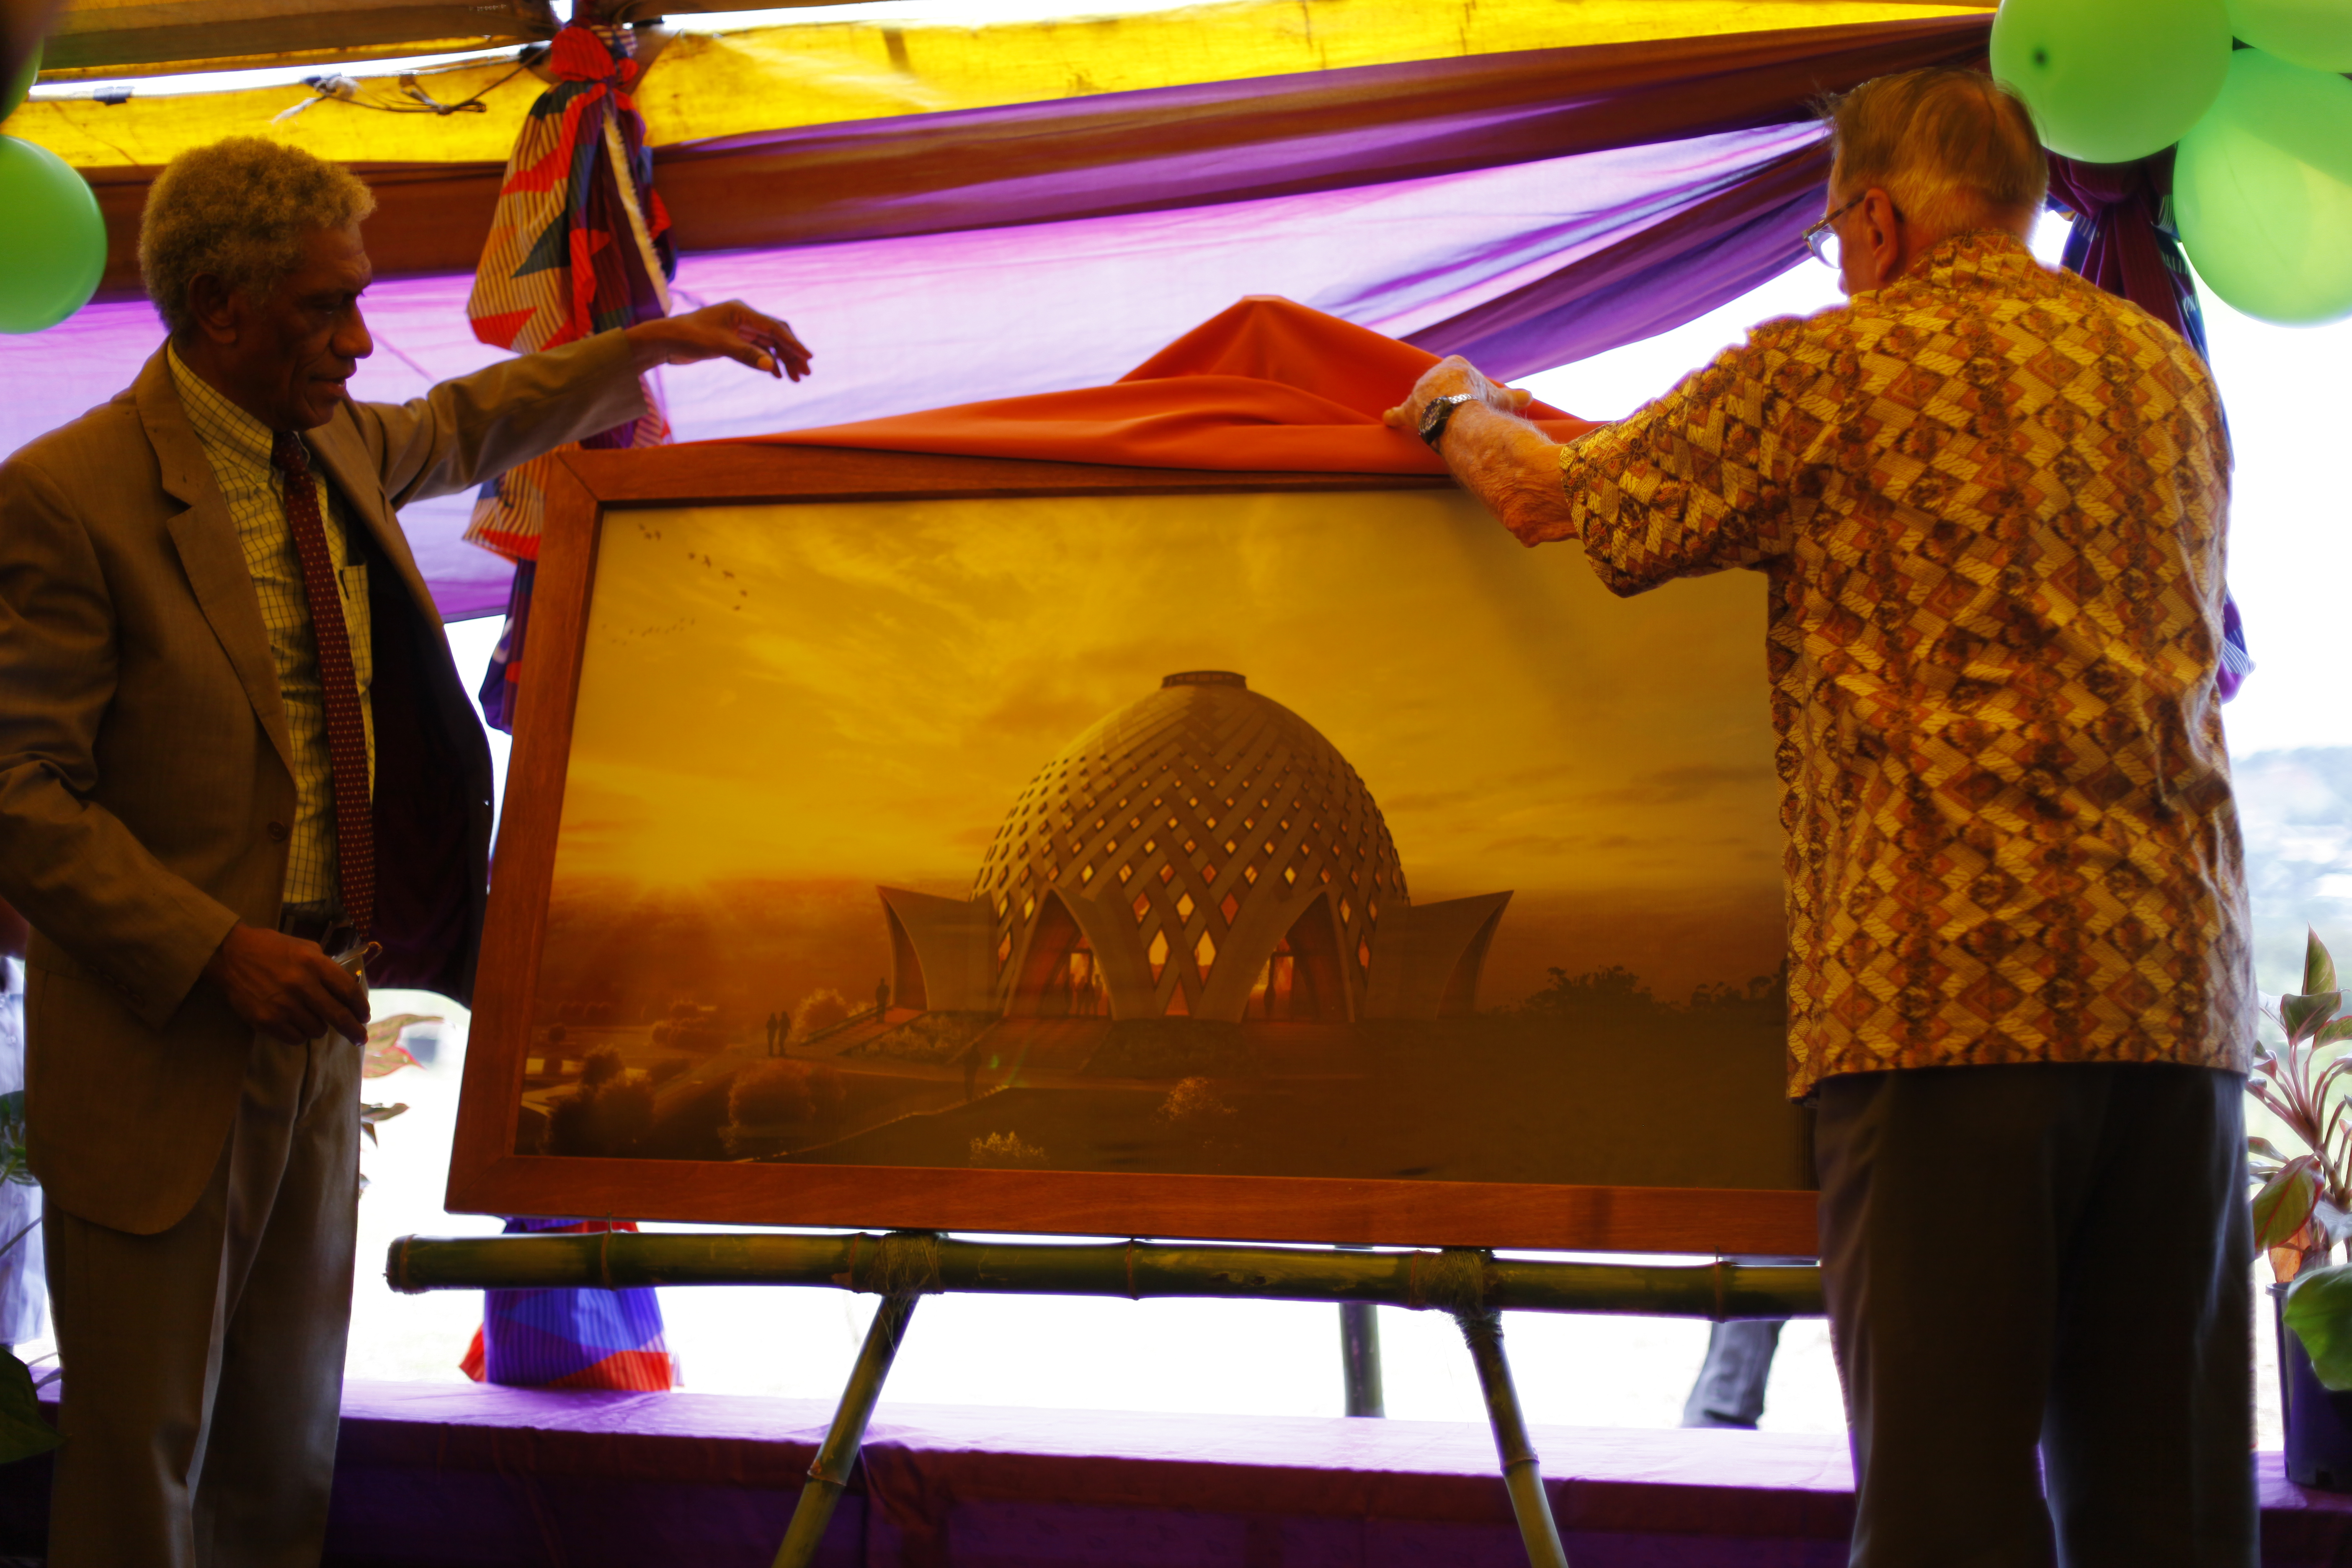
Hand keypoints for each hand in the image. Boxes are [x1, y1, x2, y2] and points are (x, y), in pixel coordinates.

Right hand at [202, 924, 369, 1044]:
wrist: (229, 954)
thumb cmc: (270, 948)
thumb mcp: (305, 947)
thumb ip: (326, 966)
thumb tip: (346, 989)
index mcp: (314, 963)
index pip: (348, 991)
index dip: (360, 1007)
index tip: (364, 1016)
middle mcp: (301, 985)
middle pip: (338, 1016)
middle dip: (354, 1031)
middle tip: (360, 1038)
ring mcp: (283, 1005)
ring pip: (317, 1030)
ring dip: (319, 1027)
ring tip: (312, 1018)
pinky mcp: (266, 1021)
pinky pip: (295, 1038)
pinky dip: (300, 1034)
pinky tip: (296, 1024)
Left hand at [626, 302, 812, 381]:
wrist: (666, 341)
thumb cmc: (689, 337)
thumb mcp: (719, 346)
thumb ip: (747, 355)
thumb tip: (772, 367)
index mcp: (741, 312)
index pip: (774, 328)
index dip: (793, 343)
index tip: (808, 357)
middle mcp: (743, 318)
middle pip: (775, 335)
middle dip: (791, 354)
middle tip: (805, 373)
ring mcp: (738, 329)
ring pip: (768, 344)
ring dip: (782, 360)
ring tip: (795, 378)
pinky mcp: (732, 340)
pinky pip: (757, 350)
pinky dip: (767, 361)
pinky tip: (776, 374)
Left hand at [1381, 355, 1532, 435]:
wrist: (1461, 416)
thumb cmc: (1482, 404)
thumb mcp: (1500, 399)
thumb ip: (1512, 397)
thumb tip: (1529, 396)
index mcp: (1455, 364)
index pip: (1459, 374)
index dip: (1467, 390)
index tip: (1473, 401)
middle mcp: (1433, 373)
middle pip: (1440, 388)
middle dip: (1449, 400)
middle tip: (1460, 415)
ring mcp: (1419, 391)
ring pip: (1423, 400)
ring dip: (1430, 411)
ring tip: (1440, 422)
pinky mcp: (1409, 409)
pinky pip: (1398, 413)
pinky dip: (1395, 417)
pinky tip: (1389, 418)